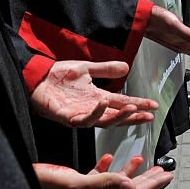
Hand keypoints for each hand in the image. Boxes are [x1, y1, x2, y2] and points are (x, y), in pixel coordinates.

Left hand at [31, 61, 157, 127]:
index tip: (153, 106)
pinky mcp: (69, 117)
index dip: (138, 105)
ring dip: (119, 116)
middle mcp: (92, 109)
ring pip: (105, 121)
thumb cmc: (57, 77)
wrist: (36, 78)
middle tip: (149, 115)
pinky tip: (104, 104)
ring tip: (132, 109)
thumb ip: (106, 69)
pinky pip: (85, 119)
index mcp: (97, 98)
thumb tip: (126, 67)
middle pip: (118, 116)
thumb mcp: (86, 69)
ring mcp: (81, 115)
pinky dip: (96, 112)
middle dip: (134, 116)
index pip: (122, 103)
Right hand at [35, 155, 172, 188]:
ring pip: (114, 183)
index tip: (168, 175)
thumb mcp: (76, 183)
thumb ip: (104, 183)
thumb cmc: (44, 187)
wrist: (18, 187)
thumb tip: (132, 186)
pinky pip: (95, 178)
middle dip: (147, 179)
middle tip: (164, 171)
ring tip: (142, 161)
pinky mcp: (73, 188)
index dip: (152, 184)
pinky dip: (105, 168)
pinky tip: (107, 157)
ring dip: (128, 171)